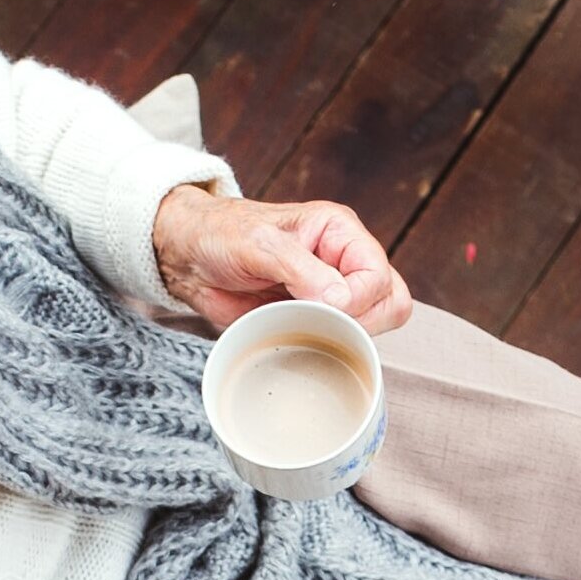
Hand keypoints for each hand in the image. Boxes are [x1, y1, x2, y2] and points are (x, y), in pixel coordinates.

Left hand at [153, 186, 414, 333]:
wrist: (190, 258)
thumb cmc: (222, 236)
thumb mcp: (259, 245)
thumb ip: (302, 270)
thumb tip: (340, 302)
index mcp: (340, 232)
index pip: (378, 275)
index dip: (357, 300)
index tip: (323, 309)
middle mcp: (345, 260)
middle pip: (391, 301)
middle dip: (361, 321)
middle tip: (317, 322)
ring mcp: (334, 292)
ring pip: (378, 323)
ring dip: (349, 336)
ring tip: (307, 327)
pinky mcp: (317, 317)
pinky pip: (347, 339)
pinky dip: (333, 347)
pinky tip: (304, 340)